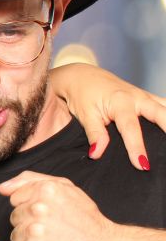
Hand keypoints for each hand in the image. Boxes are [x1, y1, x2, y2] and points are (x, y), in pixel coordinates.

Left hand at [0, 170, 114, 240]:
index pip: (15, 198)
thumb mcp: (65, 188)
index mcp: (45, 190)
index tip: (48, 214)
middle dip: (30, 224)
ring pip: (15, 236)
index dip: (30, 207)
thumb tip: (2, 188)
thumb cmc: (86, 220)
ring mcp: (34, 232)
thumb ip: (30, 180)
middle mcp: (38, 209)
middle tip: (54, 230)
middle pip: (15, 217)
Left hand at [49, 62, 165, 168]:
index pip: (131, 128)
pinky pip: (164, 106)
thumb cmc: (82, 95)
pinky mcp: (147, 98)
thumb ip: (94, 134)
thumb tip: (96, 153)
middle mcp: (137, 97)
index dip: (136, 147)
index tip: (142, 165)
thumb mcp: (85, 114)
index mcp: (120, 101)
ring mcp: (144, 96)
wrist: (82, 75)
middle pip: (161, 114)